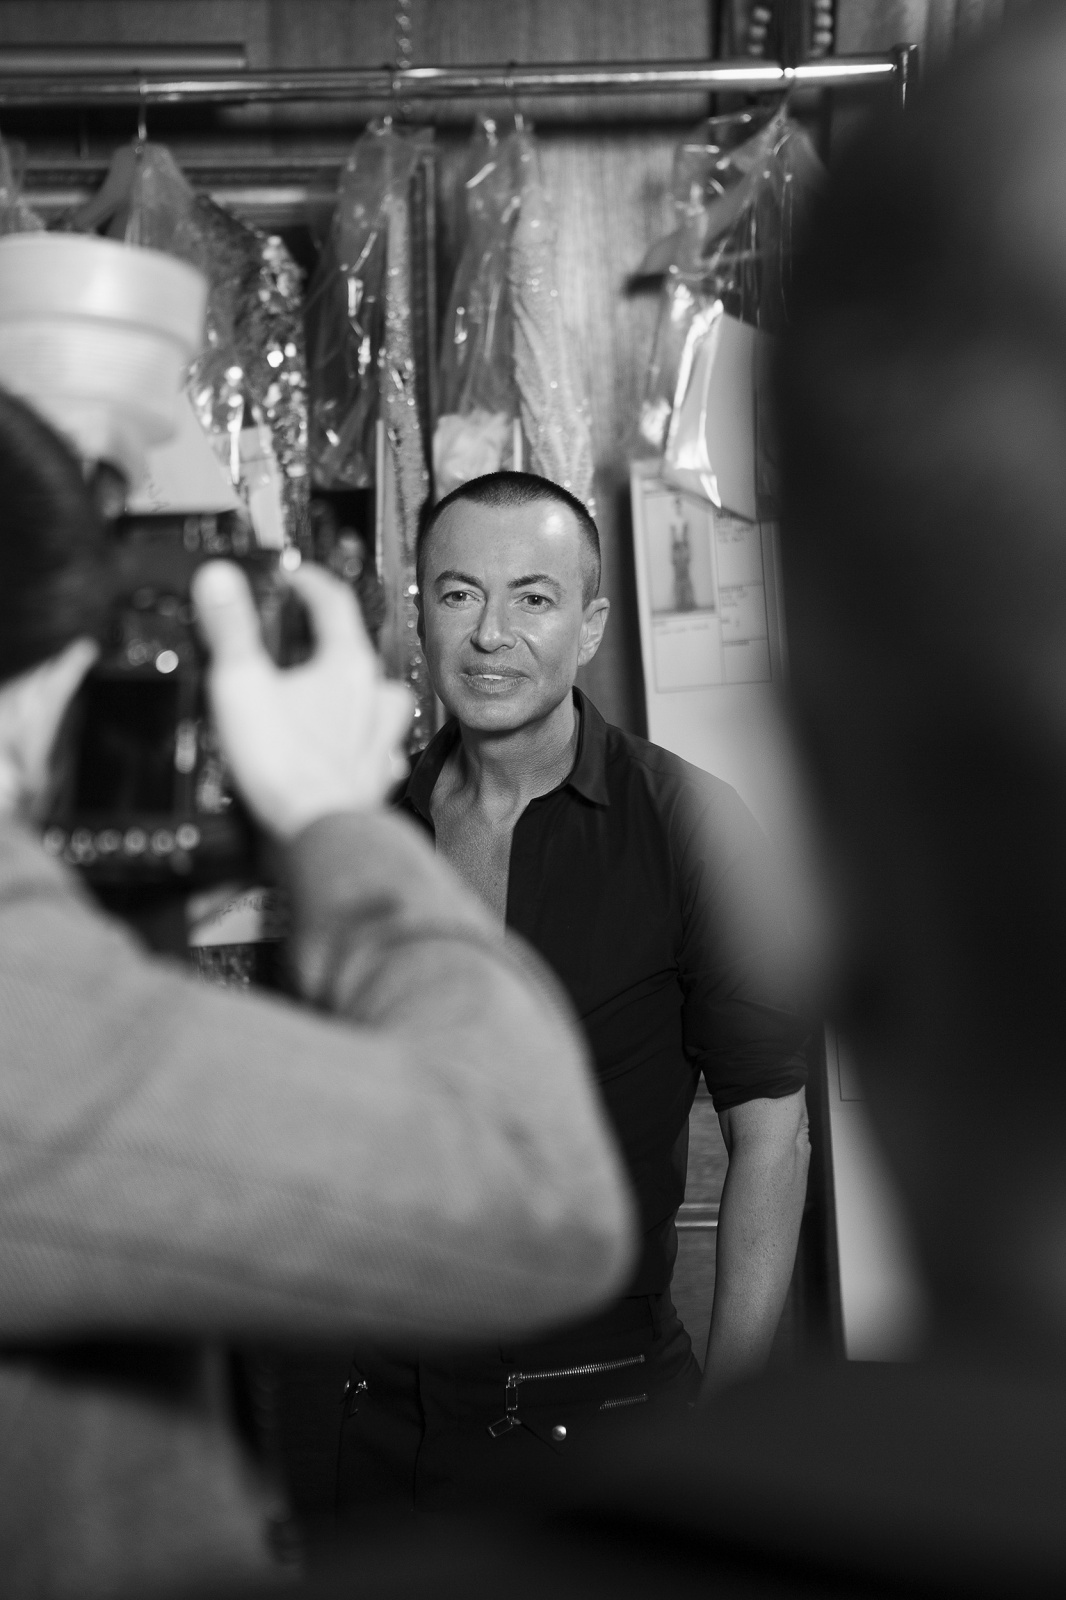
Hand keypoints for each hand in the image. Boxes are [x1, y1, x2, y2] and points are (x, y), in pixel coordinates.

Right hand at [192, 560, 412, 839]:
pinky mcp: (375, 775)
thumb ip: (230, 628)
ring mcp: (380, 738)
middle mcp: (373, 697)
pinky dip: (365, 742)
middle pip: (361, 651)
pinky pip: (381, 749)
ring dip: (362, 690)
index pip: (335, 604)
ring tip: (336, 690)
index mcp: (346, 665)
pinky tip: (347, 748)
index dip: (311, 583)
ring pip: (382, 700)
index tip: (295, 577)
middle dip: (334, 638)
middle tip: (308, 635)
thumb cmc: (287, 764)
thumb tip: (219, 578)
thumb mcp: (242, 683)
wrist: (320, 831)